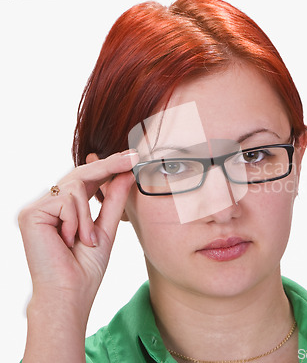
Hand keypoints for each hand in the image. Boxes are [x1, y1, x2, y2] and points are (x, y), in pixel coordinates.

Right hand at [18, 149, 138, 312]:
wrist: (70, 293)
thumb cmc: (85, 268)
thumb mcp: (106, 228)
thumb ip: (114, 201)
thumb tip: (127, 174)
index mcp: (65, 208)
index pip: (87, 179)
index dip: (109, 165)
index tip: (132, 156)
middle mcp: (48, 205)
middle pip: (80, 173)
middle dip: (109, 165)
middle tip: (132, 157)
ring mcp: (37, 208)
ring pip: (76, 185)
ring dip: (89, 215)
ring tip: (86, 240)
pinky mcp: (30, 213)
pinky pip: (66, 200)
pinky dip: (77, 220)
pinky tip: (69, 240)